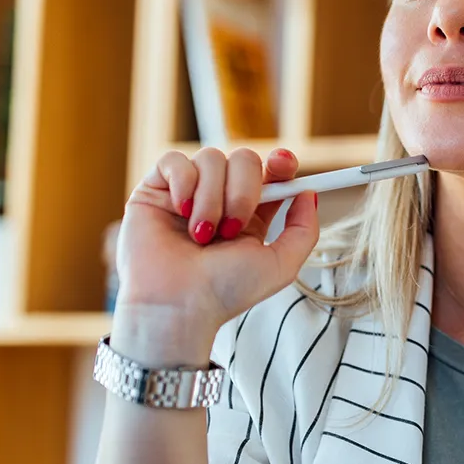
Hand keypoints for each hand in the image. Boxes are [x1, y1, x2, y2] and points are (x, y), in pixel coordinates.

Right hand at [112, 147, 318, 360]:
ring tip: (201, 235)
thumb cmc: (225, 292)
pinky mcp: (155, 189)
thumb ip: (303, 230)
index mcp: (249, 215)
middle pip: (244, 159)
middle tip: (232, 228)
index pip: (270, 172)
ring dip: (211, 198)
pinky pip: (174, 160)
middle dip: (244, 190)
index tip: (283, 165)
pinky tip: (180, 212)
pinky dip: (183, 183)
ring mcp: (187, 192)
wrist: (178, 305)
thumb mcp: (280, 266)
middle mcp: (219, 200)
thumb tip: (308, 192)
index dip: (280, 163)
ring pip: (211, 158)